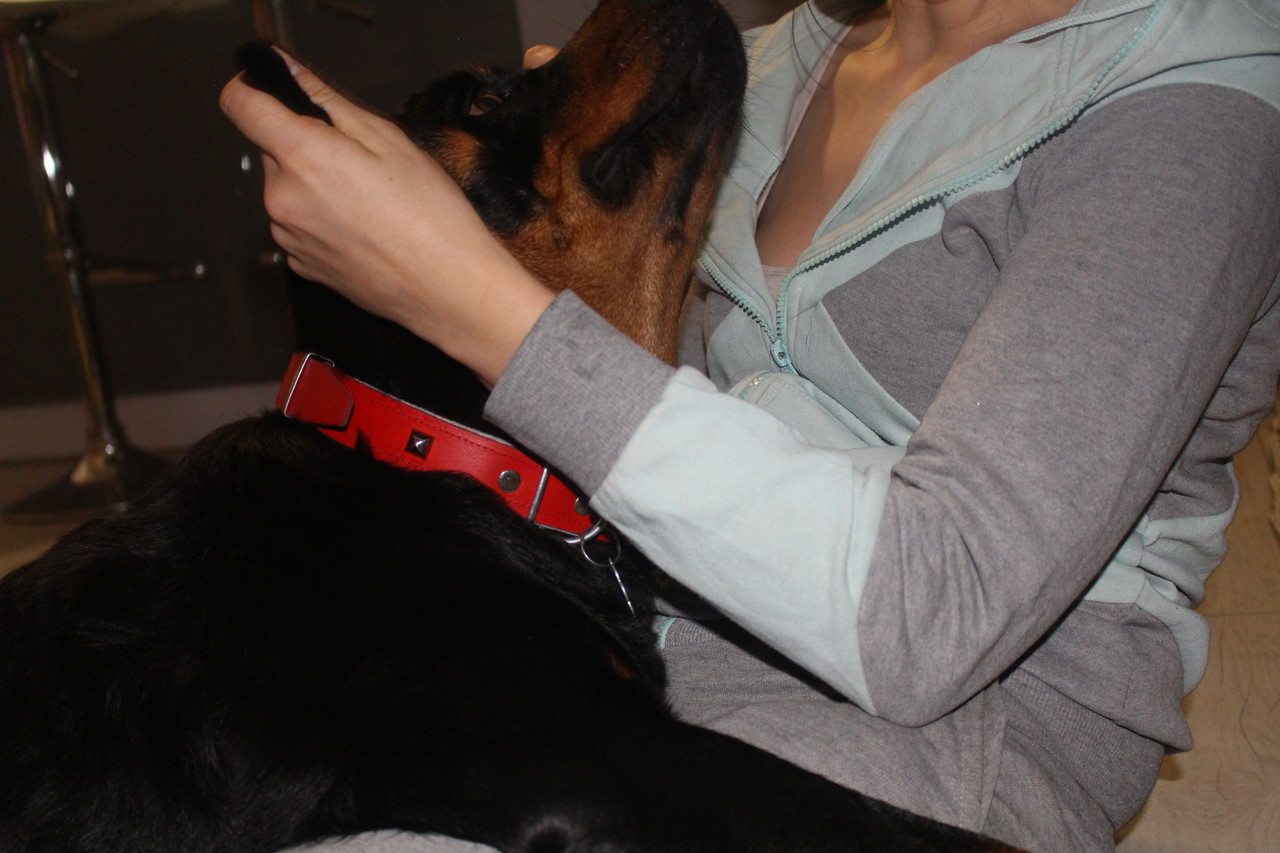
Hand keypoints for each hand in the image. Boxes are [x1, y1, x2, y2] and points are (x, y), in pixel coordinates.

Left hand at [219, 50, 552, 386]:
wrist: (450, 290)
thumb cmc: (431, 217)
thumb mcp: (389, 140)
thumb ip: (327, 101)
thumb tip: (288, 69)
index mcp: (302, 158)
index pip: (240, 104)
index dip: (254, 88)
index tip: (278, 91)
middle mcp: (282, 199)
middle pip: (272, 149)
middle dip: (307, 145)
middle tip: (362, 162)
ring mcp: (289, 237)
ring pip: (288, 189)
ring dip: (315, 185)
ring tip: (370, 202)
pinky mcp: (302, 265)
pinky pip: (299, 225)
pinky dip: (322, 220)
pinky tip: (365, 230)